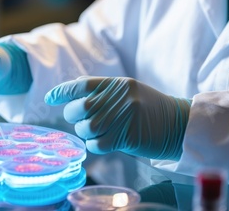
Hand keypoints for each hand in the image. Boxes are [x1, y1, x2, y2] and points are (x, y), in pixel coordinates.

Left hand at [44, 77, 190, 159]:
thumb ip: (103, 89)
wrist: (178, 123)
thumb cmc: (150, 107)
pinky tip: (104, 142)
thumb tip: (74, 90)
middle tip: (80, 120)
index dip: (62, 92)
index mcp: (117, 84)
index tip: (50, 99)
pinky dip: (95, 145)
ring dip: (85, 132)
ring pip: (87, 128)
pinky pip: (98, 144)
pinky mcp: (127, 137)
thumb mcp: (129, 90)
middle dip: (73, 116)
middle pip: (80, 108)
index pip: (82, 85)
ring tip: (96, 131)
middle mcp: (119, 98)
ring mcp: (123, 117)